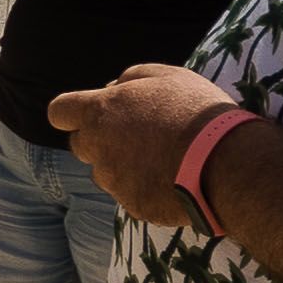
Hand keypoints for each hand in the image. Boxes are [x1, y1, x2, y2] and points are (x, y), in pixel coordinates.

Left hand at [49, 64, 240, 232]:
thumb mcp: (164, 75)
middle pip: (79, 146)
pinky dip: (145, 187)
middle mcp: (98, 149)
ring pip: (105, 173)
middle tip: (135, 135)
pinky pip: (130, 195)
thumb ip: (129, 79)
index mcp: (100, 113)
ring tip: (161, 158)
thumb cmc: (195, 110)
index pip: (59, 111)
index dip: (71, 112)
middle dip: (98, 140)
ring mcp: (114, 182)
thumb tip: (109, 88)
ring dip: (122, 166)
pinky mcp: (133, 207)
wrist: (224, 162)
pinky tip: (173, 179)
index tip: (89, 114)